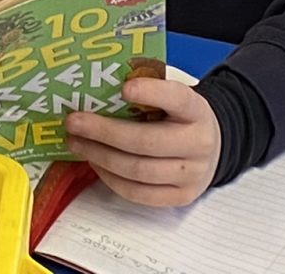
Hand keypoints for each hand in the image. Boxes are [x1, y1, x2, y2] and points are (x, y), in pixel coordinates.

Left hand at [63, 78, 221, 206]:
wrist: (210, 148)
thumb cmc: (178, 118)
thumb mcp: (171, 97)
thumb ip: (146, 90)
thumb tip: (97, 87)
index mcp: (196, 110)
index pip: (177, 98)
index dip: (151, 92)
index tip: (124, 88)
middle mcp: (198, 143)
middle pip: (147, 141)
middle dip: (104, 132)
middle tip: (74, 122)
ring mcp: (191, 175)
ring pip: (138, 170)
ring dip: (100, 157)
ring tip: (76, 143)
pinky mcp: (180, 197)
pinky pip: (139, 193)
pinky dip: (111, 178)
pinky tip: (94, 163)